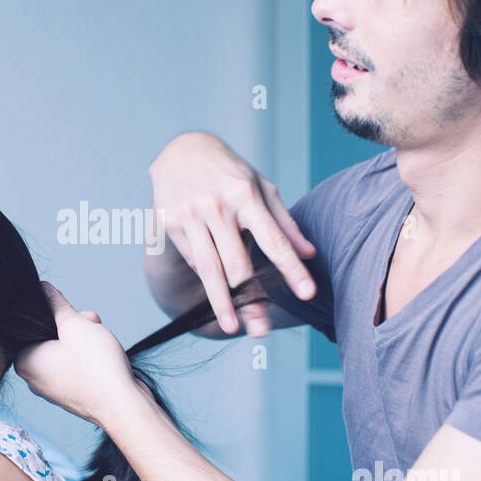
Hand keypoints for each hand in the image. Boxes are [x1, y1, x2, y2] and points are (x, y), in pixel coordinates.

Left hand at [15, 283, 147, 428]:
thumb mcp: (75, 325)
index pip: (32, 326)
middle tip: (91, 321)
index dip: (55, 314)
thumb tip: (43, 289)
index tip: (72, 311)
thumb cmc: (96, 367)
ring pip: (64, 352)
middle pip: (49, 338)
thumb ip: (56, 305)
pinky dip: (88, 358)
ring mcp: (53, 389)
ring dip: (83, 339)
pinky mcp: (71, 395)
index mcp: (25, 361)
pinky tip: (104, 355)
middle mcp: (34, 378)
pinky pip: (75, 368)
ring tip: (101, 337)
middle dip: (73, 325)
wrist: (123, 405)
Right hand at [149, 131, 317, 334]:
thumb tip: (309, 255)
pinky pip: (192, 260)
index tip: (307, 293)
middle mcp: (218, 206)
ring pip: (209, 268)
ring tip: (234, 328)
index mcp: (246, 195)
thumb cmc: (230, 173)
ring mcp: (191, 215)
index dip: (291, 269)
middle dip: (251, 299)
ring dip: (222, 303)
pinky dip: (207, 281)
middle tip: (263, 330)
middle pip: (237, 263)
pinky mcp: (171, 224)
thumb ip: (285, 223)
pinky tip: (217, 299)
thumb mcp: (261, 188)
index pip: (274, 240)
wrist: (182, 150)